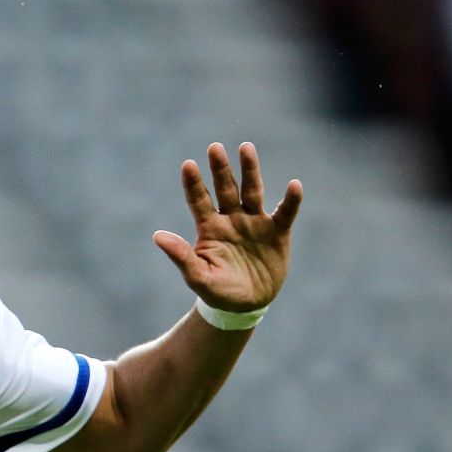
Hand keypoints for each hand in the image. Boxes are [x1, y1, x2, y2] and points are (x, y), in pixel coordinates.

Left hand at [153, 142, 301, 311]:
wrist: (246, 305)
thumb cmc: (217, 291)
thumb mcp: (198, 276)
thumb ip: (180, 256)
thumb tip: (157, 236)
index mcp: (209, 228)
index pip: (199, 200)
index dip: (193, 183)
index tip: (187, 164)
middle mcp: (231, 219)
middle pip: (225, 189)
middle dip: (220, 169)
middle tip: (214, 147)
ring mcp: (254, 223)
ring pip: (252, 191)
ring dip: (250, 170)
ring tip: (245, 147)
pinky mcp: (277, 232)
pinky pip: (285, 212)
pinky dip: (291, 200)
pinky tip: (294, 185)